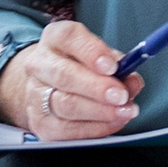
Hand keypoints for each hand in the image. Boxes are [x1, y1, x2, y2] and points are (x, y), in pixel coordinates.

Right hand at [0, 20, 144, 140]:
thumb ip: (120, 66)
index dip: (92, 52)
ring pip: (65, 104)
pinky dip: (94, 128)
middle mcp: (39, 63)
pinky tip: (112, 123)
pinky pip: (66, 129)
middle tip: (122, 96)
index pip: (68, 38)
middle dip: (97, 88)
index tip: (112, 66)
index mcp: (55, 37)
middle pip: (65, 75)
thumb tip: (133, 82)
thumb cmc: (82, 66)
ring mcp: (34, 94)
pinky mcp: (39, 122)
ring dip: (100, 111)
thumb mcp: (102, 56)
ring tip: (124, 111)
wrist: (49, 85)